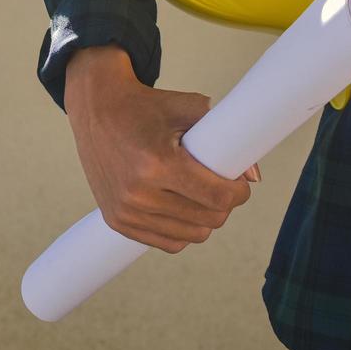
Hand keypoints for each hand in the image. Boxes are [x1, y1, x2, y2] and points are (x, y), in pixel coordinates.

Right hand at [63, 45, 260, 253]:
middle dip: (224, 205)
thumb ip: (225, 135)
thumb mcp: (187, 108)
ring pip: (191, 235)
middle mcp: (138, 192)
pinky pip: (168, 243)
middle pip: (208, 220)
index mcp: (157, 163)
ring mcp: (126, 210)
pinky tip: (182, 208)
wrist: (97, 107)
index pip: (217, 197)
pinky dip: (183, 230)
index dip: (238, 193)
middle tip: (222, 186)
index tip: (240, 184)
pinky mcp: (117, 221)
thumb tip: (253, 176)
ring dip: (204, 219)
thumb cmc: (144, 106)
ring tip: (201, 195)